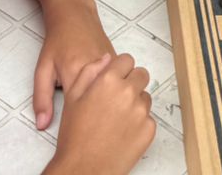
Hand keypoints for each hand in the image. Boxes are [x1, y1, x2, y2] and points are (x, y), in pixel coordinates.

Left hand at [33, 0, 114, 129]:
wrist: (74, 15)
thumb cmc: (57, 42)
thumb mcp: (42, 70)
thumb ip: (41, 99)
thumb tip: (42, 125)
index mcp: (76, 74)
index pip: (82, 109)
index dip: (80, 123)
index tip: (79, 130)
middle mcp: (97, 69)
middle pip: (103, 101)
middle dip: (99, 115)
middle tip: (94, 124)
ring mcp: (110, 64)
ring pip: (115, 91)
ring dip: (109, 102)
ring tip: (102, 112)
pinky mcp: (117, 60)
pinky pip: (119, 80)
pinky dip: (114, 90)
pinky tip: (108, 97)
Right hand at [48, 54, 154, 174]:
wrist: (83, 168)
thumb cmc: (75, 135)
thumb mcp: (72, 97)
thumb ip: (89, 72)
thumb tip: (106, 59)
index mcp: (108, 80)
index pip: (127, 60)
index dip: (120, 69)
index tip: (115, 78)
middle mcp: (128, 92)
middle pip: (141, 75)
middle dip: (131, 82)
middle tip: (116, 99)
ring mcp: (141, 111)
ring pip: (145, 97)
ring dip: (135, 102)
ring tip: (117, 119)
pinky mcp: (149, 129)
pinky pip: (148, 118)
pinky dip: (139, 123)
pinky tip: (123, 132)